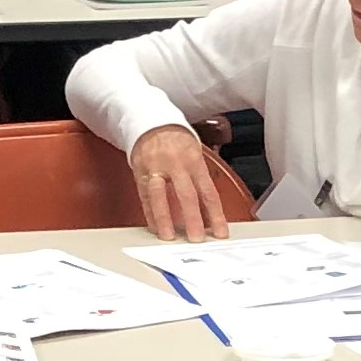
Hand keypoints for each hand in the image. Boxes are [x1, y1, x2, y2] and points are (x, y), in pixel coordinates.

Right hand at [128, 124, 231, 241]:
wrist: (153, 122)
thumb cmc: (177, 141)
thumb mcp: (195, 154)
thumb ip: (199, 182)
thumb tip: (206, 214)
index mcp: (194, 161)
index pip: (208, 192)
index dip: (215, 215)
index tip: (220, 232)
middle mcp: (176, 164)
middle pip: (186, 195)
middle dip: (192, 219)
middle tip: (196, 238)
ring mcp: (156, 168)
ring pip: (160, 196)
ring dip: (165, 219)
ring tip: (168, 236)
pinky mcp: (140, 172)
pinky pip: (145, 196)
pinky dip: (150, 213)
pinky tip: (155, 226)